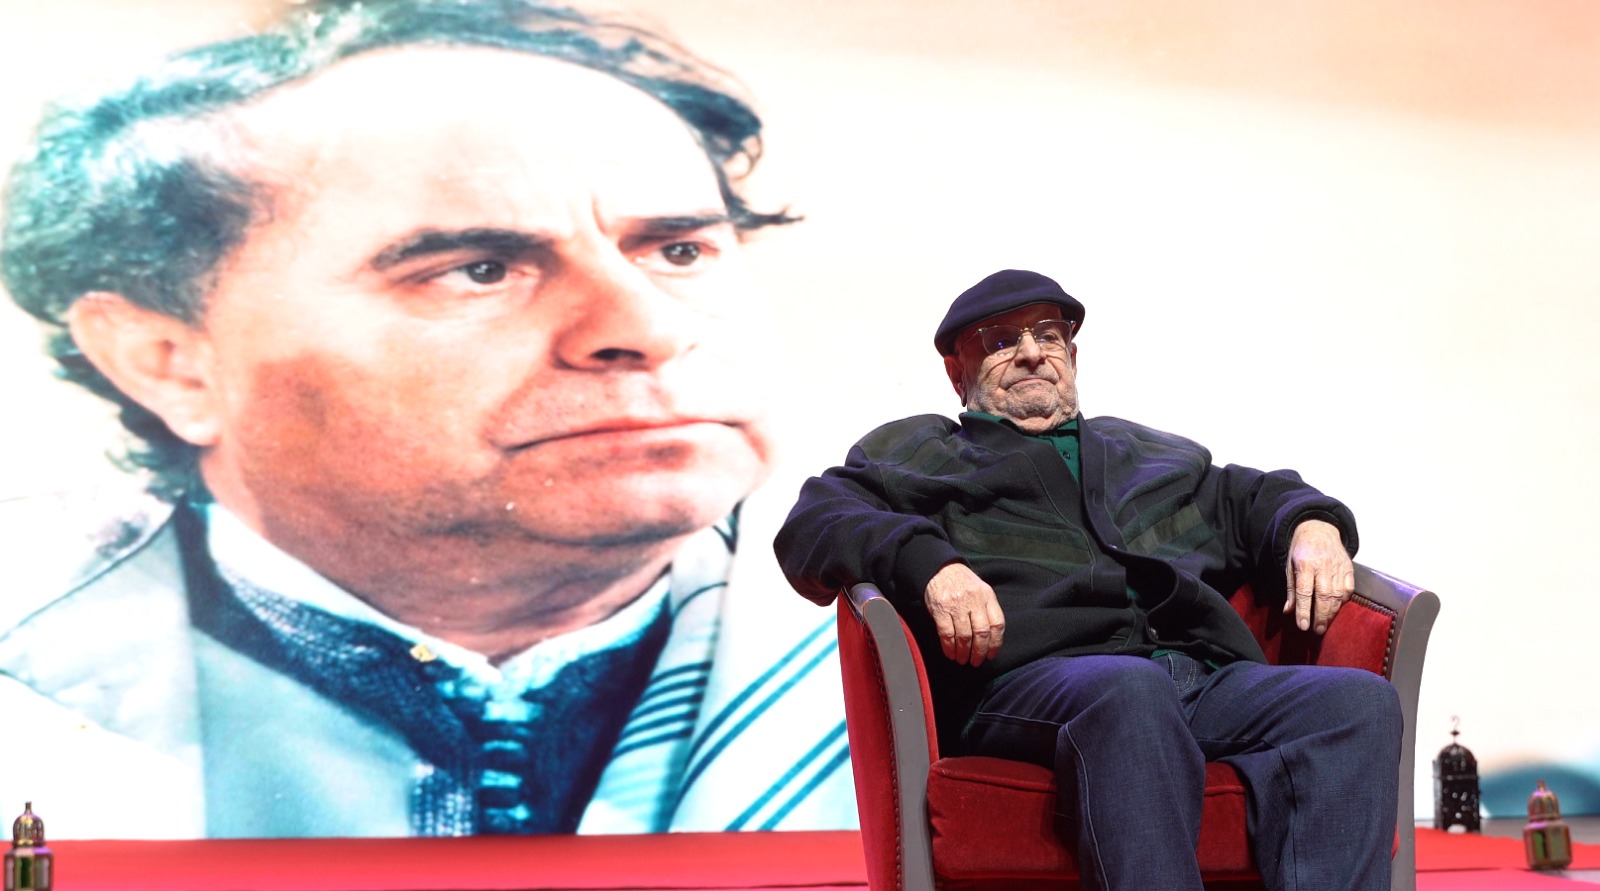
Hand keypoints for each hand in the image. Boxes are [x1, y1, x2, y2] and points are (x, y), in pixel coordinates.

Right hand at [923, 563, 1005, 666]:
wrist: (940, 569)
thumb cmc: (963, 583)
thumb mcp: (981, 590)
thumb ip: (987, 610)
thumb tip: (990, 639)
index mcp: (987, 596)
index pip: (997, 623)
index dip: (996, 643)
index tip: (991, 655)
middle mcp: (974, 600)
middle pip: (981, 633)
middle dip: (979, 652)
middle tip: (976, 662)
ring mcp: (956, 605)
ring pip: (964, 636)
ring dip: (964, 652)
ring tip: (962, 660)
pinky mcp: (940, 609)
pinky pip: (946, 633)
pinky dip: (949, 647)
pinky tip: (950, 653)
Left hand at [1282, 519, 1353, 634]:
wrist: (1319, 529)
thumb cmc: (1301, 550)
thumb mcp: (1289, 566)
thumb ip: (1291, 589)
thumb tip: (1288, 611)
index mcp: (1305, 565)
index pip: (1305, 592)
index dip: (1304, 611)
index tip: (1303, 626)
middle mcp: (1323, 566)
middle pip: (1324, 596)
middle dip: (1321, 616)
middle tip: (1318, 630)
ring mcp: (1338, 567)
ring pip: (1338, 594)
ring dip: (1332, 612)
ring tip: (1326, 624)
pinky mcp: (1349, 568)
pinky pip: (1349, 589)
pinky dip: (1343, 601)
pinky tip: (1337, 608)